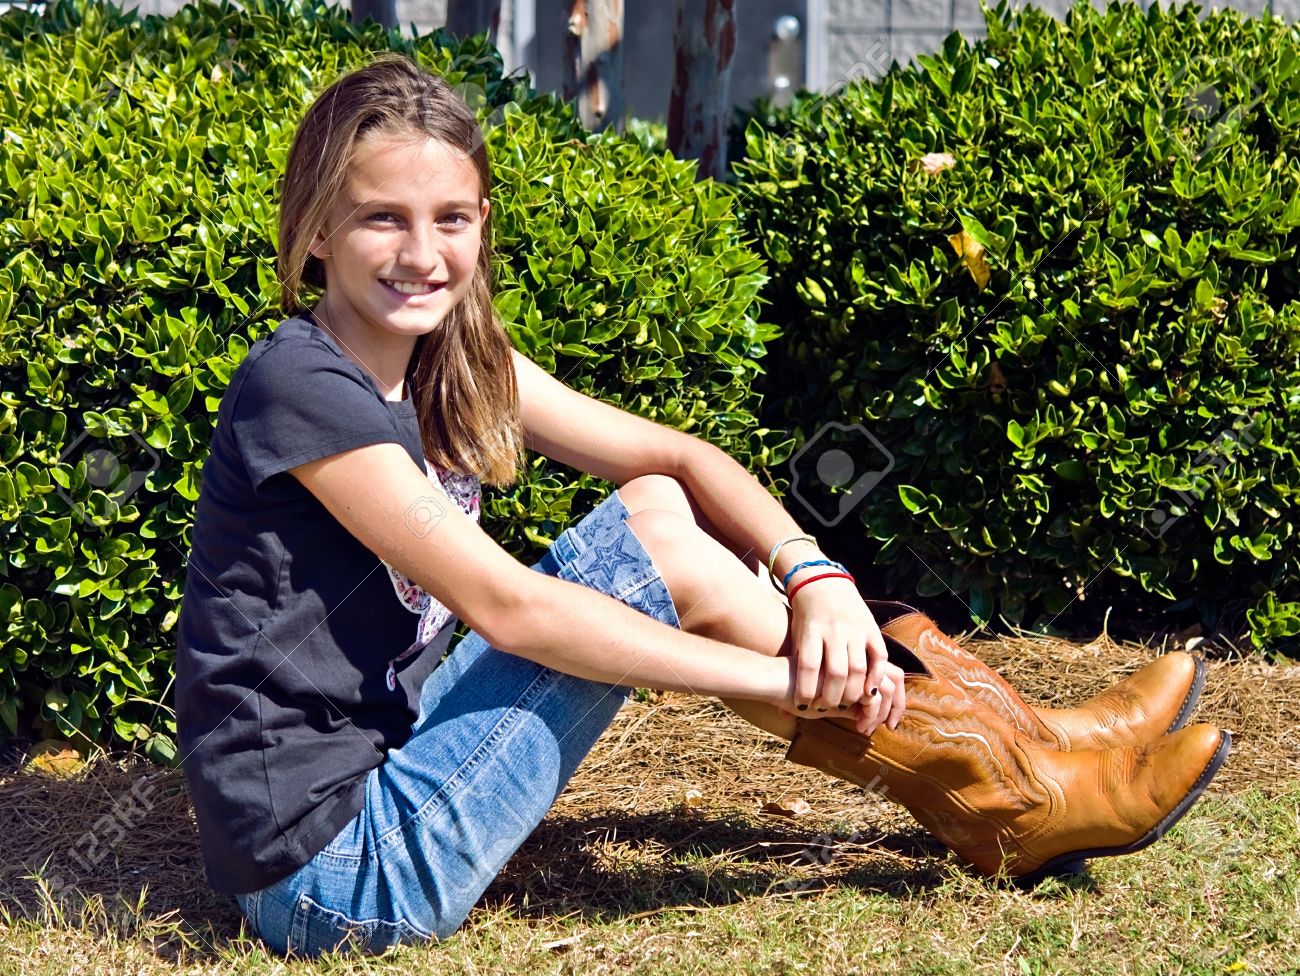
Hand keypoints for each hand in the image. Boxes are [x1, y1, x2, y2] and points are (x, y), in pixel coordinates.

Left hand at [784, 575, 906, 733]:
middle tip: (828, 708)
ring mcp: (855, 628)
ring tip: (847, 703)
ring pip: (858, 668)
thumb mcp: (795, 638)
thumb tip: (782, 712)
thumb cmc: (805, 618)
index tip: (804, 706)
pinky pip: (879, 657)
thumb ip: (794, 672)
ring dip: (854, 692)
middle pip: (836, 672)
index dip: (807, 690)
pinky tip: (869, 692)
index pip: (809, 666)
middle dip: (832, 697)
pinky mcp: (872, 628)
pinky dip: (876, 677)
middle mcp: (834, 629)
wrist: (824, 584)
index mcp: (811, 630)